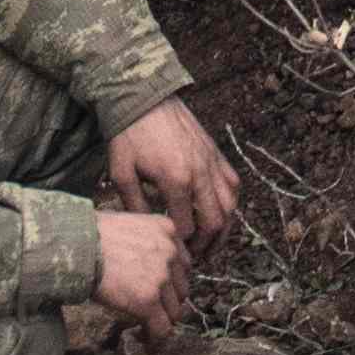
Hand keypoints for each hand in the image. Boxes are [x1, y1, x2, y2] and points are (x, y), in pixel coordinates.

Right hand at [93, 204, 189, 339]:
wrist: (75, 246)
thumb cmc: (89, 235)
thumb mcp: (127, 226)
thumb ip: (144, 242)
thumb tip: (140, 265)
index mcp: (167, 230)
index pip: (182, 264)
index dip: (172, 283)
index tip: (160, 294)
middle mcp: (170, 252)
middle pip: (181, 289)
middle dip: (167, 304)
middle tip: (152, 314)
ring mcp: (161, 277)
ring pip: (174, 311)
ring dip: (161, 323)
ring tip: (146, 331)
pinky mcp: (147, 300)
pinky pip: (161, 329)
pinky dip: (156, 341)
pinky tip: (146, 345)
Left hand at [104, 99, 240, 254]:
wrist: (143, 97)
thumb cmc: (128, 136)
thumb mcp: (121, 174)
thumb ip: (135, 206)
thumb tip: (147, 230)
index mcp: (176, 181)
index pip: (187, 228)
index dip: (181, 246)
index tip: (172, 253)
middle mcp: (200, 173)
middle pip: (215, 222)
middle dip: (206, 245)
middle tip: (194, 257)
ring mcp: (211, 161)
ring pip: (230, 205)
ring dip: (223, 228)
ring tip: (210, 242)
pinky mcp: (215, 152)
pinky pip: (233, 183)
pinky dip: (230, 202)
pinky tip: (218, 211)